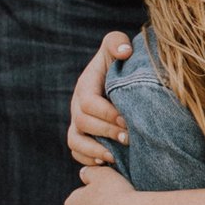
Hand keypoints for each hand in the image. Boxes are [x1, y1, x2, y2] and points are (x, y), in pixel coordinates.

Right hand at [69, 33, 130, 166]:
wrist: (119, 78)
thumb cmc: (119, 62)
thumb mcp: (117, 45)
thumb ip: (116, 42)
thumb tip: (124, 51)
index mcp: (85, 86)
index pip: (88, 103)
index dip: (106, 113)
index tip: (126, 118)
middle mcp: (77, 106)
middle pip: (83, 123)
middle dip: (106, 132)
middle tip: (129, 138)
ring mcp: (78, 123)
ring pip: (75, 141)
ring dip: (95, 151)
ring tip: (116, 156)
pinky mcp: (82, 136)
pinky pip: (77, 153)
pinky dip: (89, 160)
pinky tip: (108, 162)